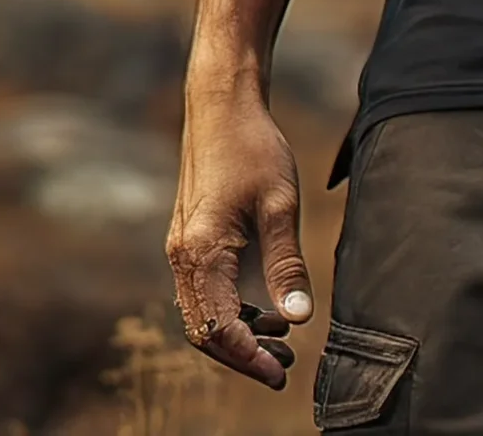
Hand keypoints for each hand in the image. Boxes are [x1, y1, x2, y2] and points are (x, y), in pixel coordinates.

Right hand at [166, 87, 315, 388]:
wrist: (222, 106)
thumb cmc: (254, 149)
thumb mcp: (281, 205)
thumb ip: (287, 264)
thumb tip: (300, 318)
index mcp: (202, 252)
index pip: (220, 328)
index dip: (249, 359)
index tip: (280, 375)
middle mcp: (183, 257)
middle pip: (205, 331)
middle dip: (242, 356)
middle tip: (284, 368)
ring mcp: (182, 248)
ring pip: (202, 314)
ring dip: (236, 335)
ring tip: (281, 343)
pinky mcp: (190, 239)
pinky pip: (203, 292)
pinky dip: (230, 310)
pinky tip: (265, 308)